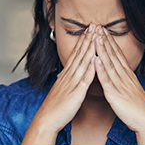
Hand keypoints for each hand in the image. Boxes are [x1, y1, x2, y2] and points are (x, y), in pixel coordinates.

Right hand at [21, 26, 97, 144]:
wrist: (47, 120)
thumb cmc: (56, 108)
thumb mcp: (62, 89)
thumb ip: (67, 80)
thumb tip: (71, 73)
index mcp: (67, 75)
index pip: (76, 54)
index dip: (83, 41)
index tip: (90, 29)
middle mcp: (69, 76)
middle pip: (80, 53)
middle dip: (88, 38)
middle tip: (94, 25)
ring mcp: (72, 83)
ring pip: (82, 62)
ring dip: (90, 48)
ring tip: (96, 35)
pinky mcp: (76, 92)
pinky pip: (84, 79)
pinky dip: (90, 68)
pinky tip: (96, 59)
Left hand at [93, 27, 144, 144]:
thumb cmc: (139, 109)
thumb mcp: (132, 91)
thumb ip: (125, 82)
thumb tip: (120, 76)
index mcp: (128, 76)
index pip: (118, 55)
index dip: (110, 42)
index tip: (104, 31)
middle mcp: (125, 77)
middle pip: (114, 55)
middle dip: (105, 40)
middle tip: (98, 27)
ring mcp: (120, 85)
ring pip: (110, 64)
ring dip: (102, 49)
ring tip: (96, 37)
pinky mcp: (115, 94)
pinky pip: (107, 80)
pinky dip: (101, 68)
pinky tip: (96, 59)